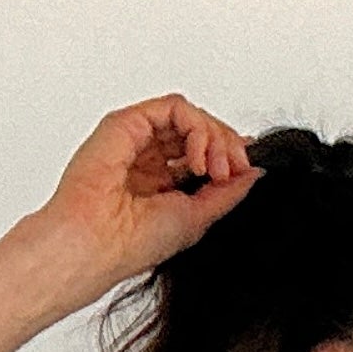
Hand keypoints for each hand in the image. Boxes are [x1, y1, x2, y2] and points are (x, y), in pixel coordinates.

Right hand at [35, 96, 262, 291]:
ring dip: (214, 136)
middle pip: (199, 130)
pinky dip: (197, 127)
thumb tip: (255, 171)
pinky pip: (175, 108)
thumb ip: (226, 192)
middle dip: (225, 145)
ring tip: (217, 168)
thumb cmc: (132, 242)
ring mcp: (137, 138)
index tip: (245, 171)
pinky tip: (198, 157)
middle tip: (233, 169)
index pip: (201, 153)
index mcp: (160, 182)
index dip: (227, 155)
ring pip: (190, 116)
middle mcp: (148, 157)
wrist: (97, 243)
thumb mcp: (197, 217)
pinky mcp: (128, 123)